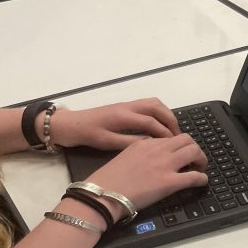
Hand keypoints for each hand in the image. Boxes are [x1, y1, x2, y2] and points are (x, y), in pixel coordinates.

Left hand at [49, 99, 178, 151]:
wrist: (69, 124)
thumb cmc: (87, 134)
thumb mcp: (107, 143)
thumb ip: (129, 143)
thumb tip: (151, 144)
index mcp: (124, 116)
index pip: (151, 121)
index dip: (164, 132)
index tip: (173, 143)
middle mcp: (128, 106)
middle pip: (156, 107)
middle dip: (170, 119)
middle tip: (178, 134)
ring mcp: (126, 104)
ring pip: (153, 103)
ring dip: (165, 113)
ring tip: (171, 129)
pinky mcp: (124, 106)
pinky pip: (147, 104)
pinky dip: (158, 112)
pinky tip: (159, 124)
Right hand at [85, 133, 208, 213]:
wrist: (103, 194)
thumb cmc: (108, 180)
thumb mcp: (124, 155)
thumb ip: (139, 151)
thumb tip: (150, 156)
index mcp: (145, 143)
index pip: (169, 137)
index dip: (178, 145)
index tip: (180, 153)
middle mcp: (158, 150)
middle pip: (187, 139)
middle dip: (194, 147)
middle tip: (194, 159)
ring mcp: (165, 165)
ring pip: (194, 151)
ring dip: (201, 159)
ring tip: (199, 168)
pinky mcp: (169, 182)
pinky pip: (194, 176)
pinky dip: (202, 178)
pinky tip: (202, 182)